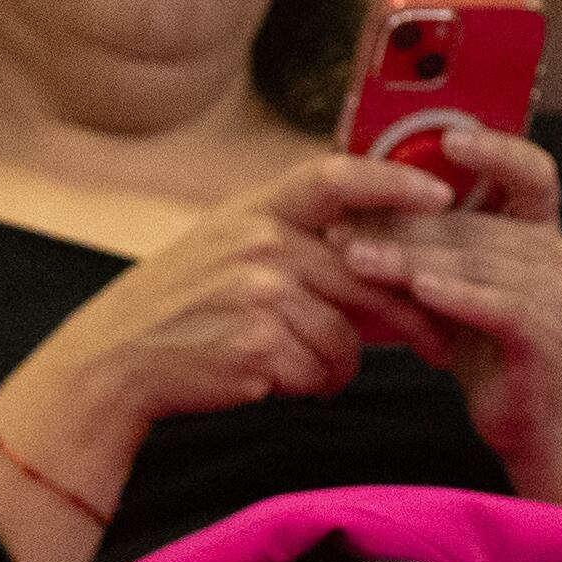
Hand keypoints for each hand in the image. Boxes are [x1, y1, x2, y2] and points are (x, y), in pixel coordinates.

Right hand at [0, 155, 458, 475]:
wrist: (120, 356)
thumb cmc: (190, 304)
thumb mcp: (235, 246)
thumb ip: (303, 241)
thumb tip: (396, 256)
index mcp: (257, 209)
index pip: (335, 177)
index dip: (392, 181)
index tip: (442, 195)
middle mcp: (260, 241)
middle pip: (371, 278)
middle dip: (414, 319)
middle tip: (440, 345)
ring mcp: (258, 292)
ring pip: (348, 336)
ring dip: (341, 364)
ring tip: (315, 368)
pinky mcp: (258, 344)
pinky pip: (322, 371)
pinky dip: (314, 385)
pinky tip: (283, 378)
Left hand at [329, 127, 561, 506]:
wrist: (526, 422)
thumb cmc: (483, 345)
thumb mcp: (454, 282)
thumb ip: (431, 240)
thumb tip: (362, 194)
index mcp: (537, 230)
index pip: (532, 172)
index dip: (496, 150)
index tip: (449, 139)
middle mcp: (554, 253)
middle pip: (473, 223)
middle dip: (402, 224)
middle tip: (340, 225)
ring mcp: (555, 293)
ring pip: (473, 262)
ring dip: (408, 260)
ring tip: (353, 259)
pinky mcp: (544, 333)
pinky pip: (494, 303)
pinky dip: (453, 295)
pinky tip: (416, 291)